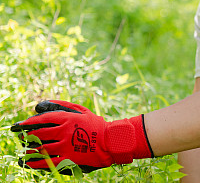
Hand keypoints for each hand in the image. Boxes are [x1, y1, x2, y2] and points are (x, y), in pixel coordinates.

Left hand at [11, 100, 152, 173]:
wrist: (110, 141)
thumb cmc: (97, 125)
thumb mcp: (83, 111)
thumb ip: (65, 105)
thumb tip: (47, 104)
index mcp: (68, 119)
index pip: (44, 119)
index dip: (30, 122)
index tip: (21, 124)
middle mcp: (65, 132)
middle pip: (40, 134)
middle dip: (27, 135)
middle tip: (21, 137)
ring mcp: (66, 146)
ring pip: (41, 148)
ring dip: (30, 149)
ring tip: (24, 150)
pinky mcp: (68, 159)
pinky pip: (48, 162)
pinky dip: (36, 163)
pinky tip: (30, 163)